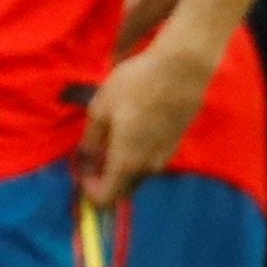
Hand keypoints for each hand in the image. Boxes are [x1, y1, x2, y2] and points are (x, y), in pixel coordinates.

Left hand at [74, 41, 217, 205]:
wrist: (183, 67)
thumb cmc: (136, 85)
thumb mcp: (101, 107)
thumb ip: (90, 140)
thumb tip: (86, 159)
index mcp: (126, 163)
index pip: (105, 199)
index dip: (89, 190)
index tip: (83, 167)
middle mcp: (148, 168)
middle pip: (123, 189)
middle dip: (106, 178)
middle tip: (97, 151)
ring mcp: (166, 156)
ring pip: (139, 174)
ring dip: (124, 165)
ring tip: (117, 134)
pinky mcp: (177, 142)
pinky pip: (153, 159)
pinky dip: (140, 153)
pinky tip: (138, 125)